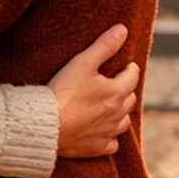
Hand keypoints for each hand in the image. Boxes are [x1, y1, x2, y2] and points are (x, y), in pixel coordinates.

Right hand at [50, 24, 138, 156]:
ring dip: (121, 113)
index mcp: (116, 92)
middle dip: (126, 90)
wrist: (46, 125)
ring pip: (124, 122)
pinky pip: (112, 144)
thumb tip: (123, 30)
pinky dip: (111, 137)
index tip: (128, 66)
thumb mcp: (82, 62)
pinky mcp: (96, 148)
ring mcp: (107, 133)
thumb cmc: (63, 92)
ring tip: (113, 107)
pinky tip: (104, 132)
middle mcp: (117, 114)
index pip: (132, 77)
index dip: (130, 69)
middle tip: (118, 84)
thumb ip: (104, 46)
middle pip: (130, 99)